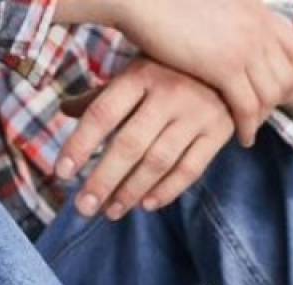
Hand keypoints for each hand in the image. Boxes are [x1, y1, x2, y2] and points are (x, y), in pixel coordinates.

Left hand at [56, 58, 234, 218]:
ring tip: (112, 212)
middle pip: (129, 144)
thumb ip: (105, 95)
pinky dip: (168, 190)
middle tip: (84, 207)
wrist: (230, 65)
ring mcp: (196, 114)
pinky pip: (190, 170)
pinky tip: (147, 205)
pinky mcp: (217, 133)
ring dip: (132, 191)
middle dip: (104, 179)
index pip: (102, 114)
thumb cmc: (173, 71)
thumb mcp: (138, 73)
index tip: (62, 173)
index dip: (80, 145)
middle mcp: (168, 93)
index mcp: (140, 74)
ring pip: (158, 162)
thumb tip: (65, 110)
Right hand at [100, 0, 292, 146]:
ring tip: (252, 128)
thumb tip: (235, 32)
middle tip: (265, 115)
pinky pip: (249, 108)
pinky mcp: (225, 67)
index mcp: (256, 9)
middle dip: (279, 100)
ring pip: (271, 95)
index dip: (292, 72)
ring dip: (263, 117)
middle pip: (287, 75)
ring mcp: (244, 46)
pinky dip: (249, 127)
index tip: (280, 89)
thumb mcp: (215, 3)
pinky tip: (244, 138)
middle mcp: (257, 26)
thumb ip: (234, 17)